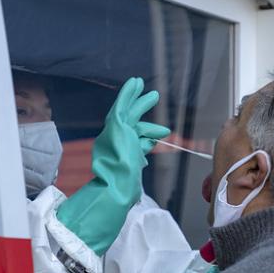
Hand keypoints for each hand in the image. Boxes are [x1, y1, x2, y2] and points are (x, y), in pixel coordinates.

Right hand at [57, 78, 169, 255]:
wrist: (115, 189)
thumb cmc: (123, 189)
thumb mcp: (134, 172)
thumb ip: (138, 159)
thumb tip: (147, 149)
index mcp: (116, 154)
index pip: (134, 139)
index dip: (147, 136)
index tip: (161, 134)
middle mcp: (112, 141)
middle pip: (129, 121)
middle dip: (141, 109)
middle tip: (152, 97)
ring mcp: (114, 133)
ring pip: (128, 111)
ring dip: (138, 98)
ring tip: (151, 89)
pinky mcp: (117, 126)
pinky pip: (123, 105)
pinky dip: (128, 94)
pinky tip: (135, 83)